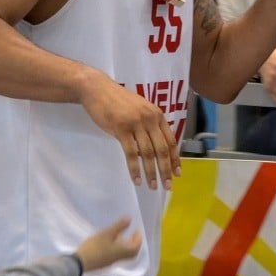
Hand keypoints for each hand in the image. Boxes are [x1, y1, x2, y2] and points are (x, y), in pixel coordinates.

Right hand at [74, 217, 141, 272]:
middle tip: (133, 234)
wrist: (79, 263)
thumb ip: (119, 226)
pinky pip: (115, 255)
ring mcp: (110, 262)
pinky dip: (118, 248)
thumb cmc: (94, 247)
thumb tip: (130, 218)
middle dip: (134, 243)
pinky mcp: (103, 262)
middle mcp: (118, 258)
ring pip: (123, 254)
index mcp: (121, 252)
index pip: (135, 248)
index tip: (137, 230)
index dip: (138, 239)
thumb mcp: (107, 234)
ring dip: (125, 245)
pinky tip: (110, 241)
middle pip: (131, 253)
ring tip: (122, 235)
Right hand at [80, 73, 180, 190]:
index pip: (170, 140)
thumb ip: (149, 126)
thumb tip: (155, 148)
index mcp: (157, 115)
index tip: (177, 173)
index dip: (175, 159)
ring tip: (152, 186)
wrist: (98, 89)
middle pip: (162, 149)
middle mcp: (150, 119)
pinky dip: (135, 169)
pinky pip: (131, 153)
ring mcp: (136, 123)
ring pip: (148, 153)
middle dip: (166, 170)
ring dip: (151, 172)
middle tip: (167, 186)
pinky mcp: (121, 129)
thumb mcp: (140, 110)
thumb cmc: (118, 101)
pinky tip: (137, 179)